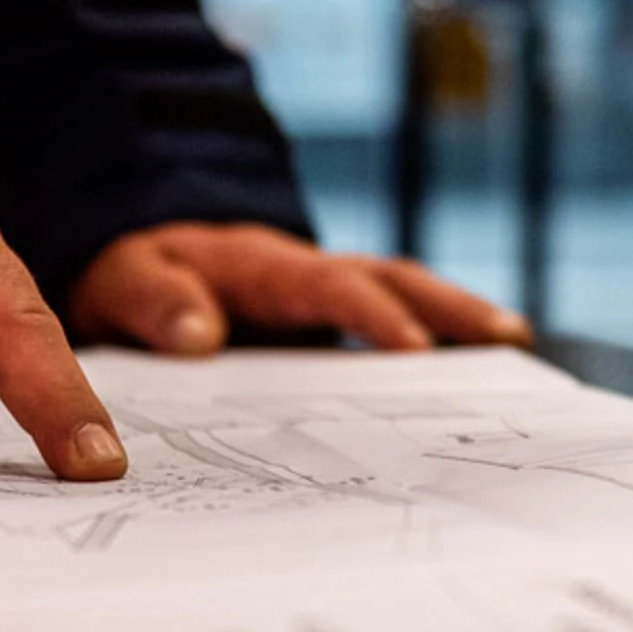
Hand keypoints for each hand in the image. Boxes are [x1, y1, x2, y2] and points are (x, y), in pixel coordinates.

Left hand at [72, 224, 530, 355]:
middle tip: (505, 337)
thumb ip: (154, 303)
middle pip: (387, 276)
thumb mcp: (120, 286)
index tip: (410, 348)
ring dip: (456, 314)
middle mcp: (302, 269)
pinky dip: (437, 335)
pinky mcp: (328, 318)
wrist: (133, 263)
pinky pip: (391, 320)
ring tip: (512, 341)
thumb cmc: (131, 278)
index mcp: (256, 263)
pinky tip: (476, 368)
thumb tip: (201, 335)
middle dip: (447, 304)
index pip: (322, 283)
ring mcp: (322, 292)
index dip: (367, 311)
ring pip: (402, 291)